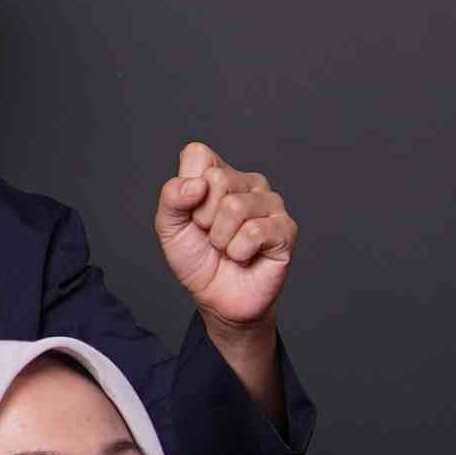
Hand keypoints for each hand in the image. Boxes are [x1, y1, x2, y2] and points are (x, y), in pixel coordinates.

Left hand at [155, 142, 296, 335]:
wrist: (217, 299)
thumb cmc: (198, 260)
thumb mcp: (170, 227)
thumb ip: (172, 198)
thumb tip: (198, 185)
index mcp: (221, 174)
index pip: (198, 154)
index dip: (186, 190)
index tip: (192, 214)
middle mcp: (249, 182)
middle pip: (217, 180)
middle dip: (204, 218)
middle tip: (212, 236)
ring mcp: (270, 204)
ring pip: (235, 207)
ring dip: (221, 239)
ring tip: (227, 248)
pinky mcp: (285, 229)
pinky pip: (254, 232)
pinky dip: (239, 252)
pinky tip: (244, 256)